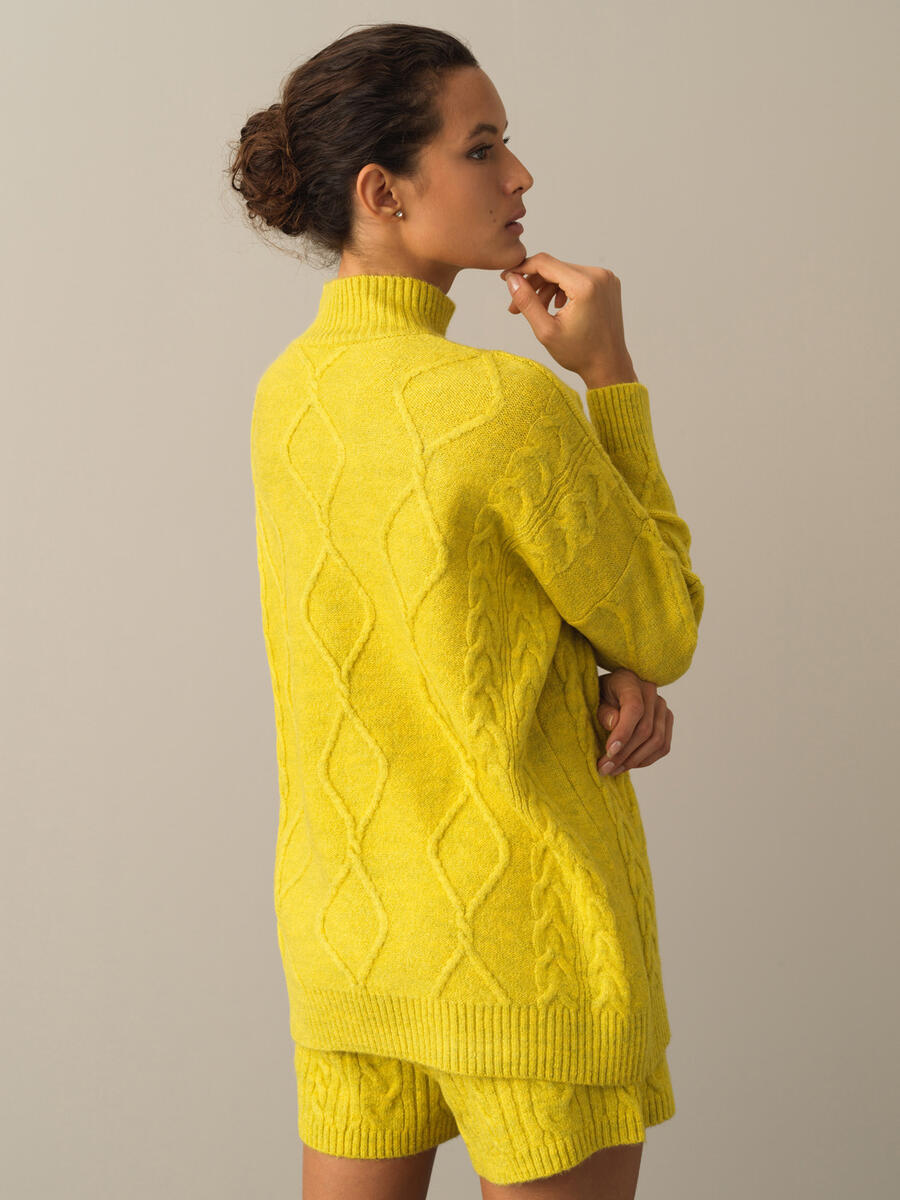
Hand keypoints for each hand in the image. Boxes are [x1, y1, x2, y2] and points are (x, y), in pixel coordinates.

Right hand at [499, 252, 635, 382]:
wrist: (608, 365)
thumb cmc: (580, 353)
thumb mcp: (546, 330)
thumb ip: (527, 302)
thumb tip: (511, 279)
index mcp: (585, 285)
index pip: (545, 263)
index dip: (521, 268)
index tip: (506, 278)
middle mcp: (599, 275)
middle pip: (554, 267)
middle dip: (533, 284)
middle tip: (516, 306)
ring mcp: (605, 277)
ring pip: (564, 273)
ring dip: (546, 288)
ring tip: (537, 311)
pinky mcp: (607, 283)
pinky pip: (577, 278)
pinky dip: (562, 289)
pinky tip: (555, 307)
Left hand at [595, 668, 672, 776]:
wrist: (613, 689)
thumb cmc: (601, 694)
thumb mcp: (595, 698)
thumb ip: (603, 711)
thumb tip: (613, 724)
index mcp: (630, 682)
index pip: (634, 709)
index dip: (623, 733)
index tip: (609, 751)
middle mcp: (651, 692)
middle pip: (646, 730)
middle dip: (624, 754)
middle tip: (605, 768)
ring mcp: (662, 707)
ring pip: (657, 741)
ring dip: (634, 761)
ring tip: (614, 770)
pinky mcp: (667, 720)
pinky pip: (663, 746)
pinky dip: (646, 760)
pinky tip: (628, 765)